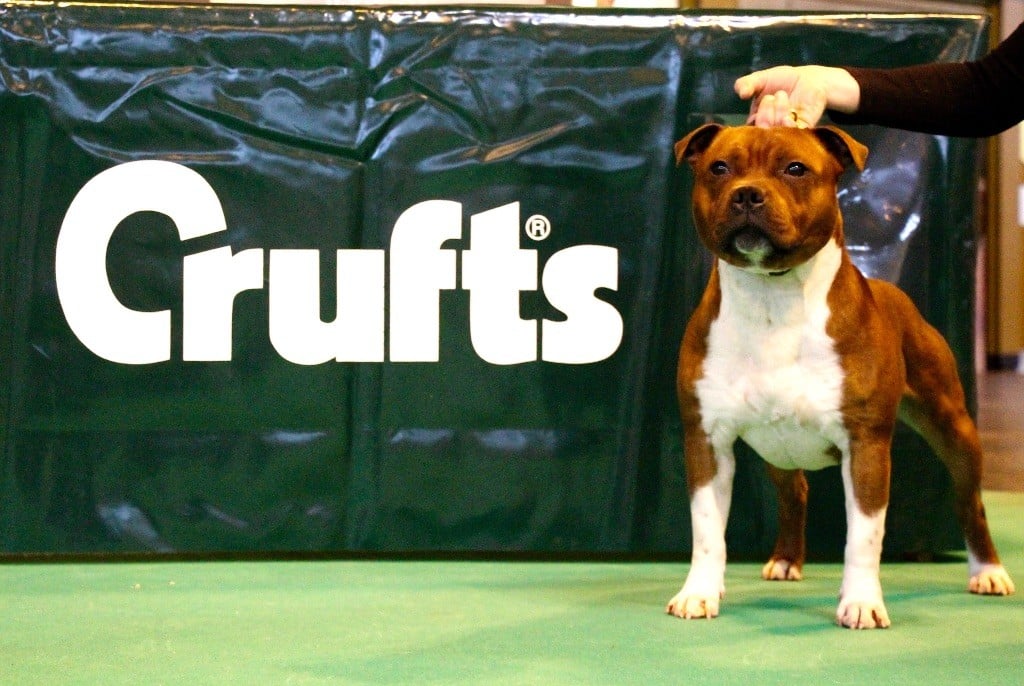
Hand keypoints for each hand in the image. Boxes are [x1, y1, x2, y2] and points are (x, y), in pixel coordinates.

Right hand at [734, 65, 859, 127]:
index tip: (762, 99)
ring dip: (778, 115)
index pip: (750, 131)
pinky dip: (790, 127)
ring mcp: (787, 130)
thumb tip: (741, 93)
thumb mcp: (760, 79)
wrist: (808, 79)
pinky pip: (795, 135)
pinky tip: (789, 114)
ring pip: (778, 134)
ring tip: (782, 95)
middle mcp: (770, 129)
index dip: (755, 119)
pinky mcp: (803, 129)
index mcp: (757, 121)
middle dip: (765, 116)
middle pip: (763, 135)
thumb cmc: (781, 80)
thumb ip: (747, 83)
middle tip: (771, 96)